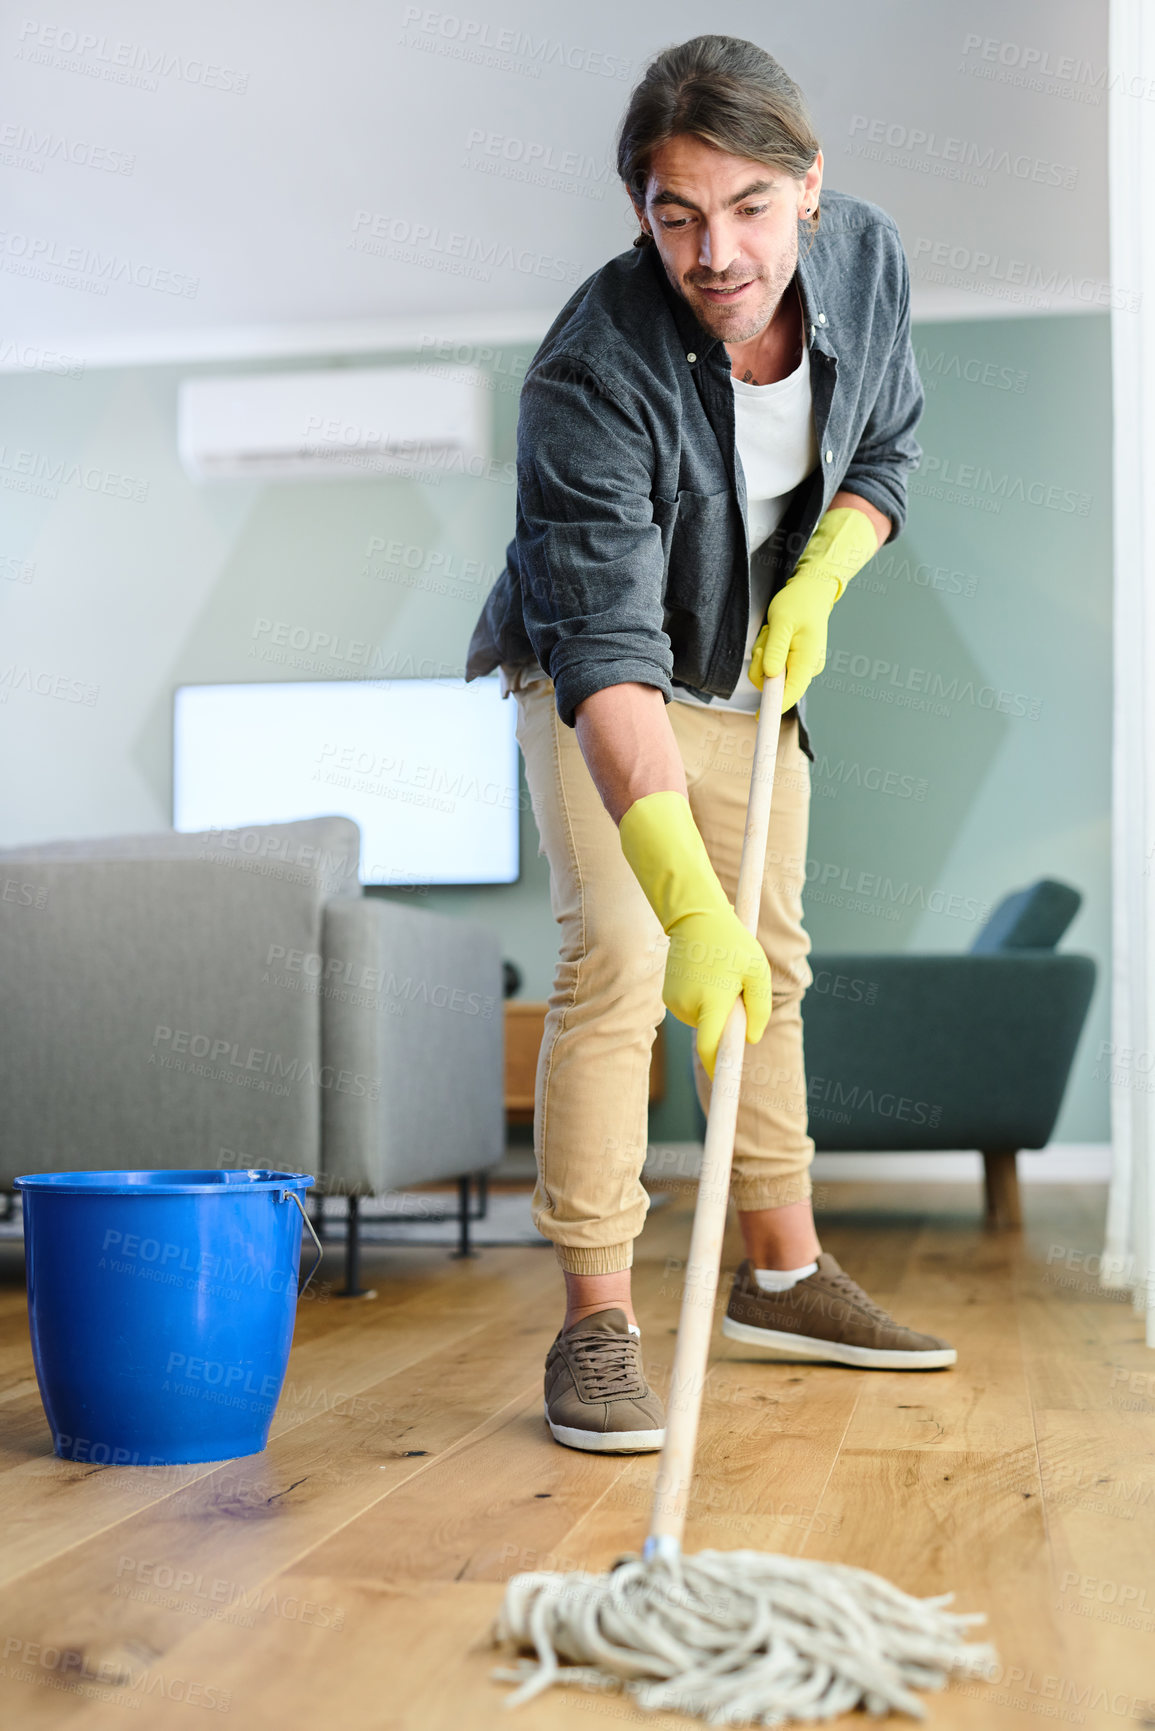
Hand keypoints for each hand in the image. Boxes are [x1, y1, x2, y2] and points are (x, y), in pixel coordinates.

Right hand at [618, 791, 770, 1078]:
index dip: (719, 1070)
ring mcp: (674, 1002)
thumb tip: (750, 1039)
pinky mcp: (667, 998)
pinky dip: (703, 1002)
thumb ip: (759, 1007)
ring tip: (719, 976)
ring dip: (715, 1010)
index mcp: (713, 1000)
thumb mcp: (757, 970)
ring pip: (703, 1023)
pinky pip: (693, 1012)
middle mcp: (689, 1005)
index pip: (711, 1048)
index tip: (723, 1088)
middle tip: (738, 989)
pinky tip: (705, 975)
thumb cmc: (732, 942)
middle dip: (728, 1023)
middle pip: (712, 1034)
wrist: (693, 916)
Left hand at [748, 568, 837, 713]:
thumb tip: (770, 675)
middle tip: (767, 639)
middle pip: (774, 685)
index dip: (775, 707)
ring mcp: (800, 667)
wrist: (810, 592)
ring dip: (763, 655)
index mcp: (807, 661)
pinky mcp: (793, 663)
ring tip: (773, 633)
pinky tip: (774, 636)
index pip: (791, 693)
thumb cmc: (798, 602)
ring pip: (768, 674)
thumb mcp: (782, 622)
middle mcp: (806, 668)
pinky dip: (766, 653)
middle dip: (762, 664)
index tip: (761, 718)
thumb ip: (776, 649)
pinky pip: (771, 666)